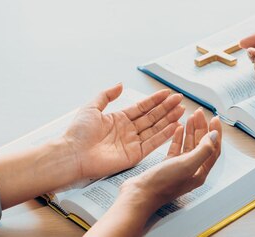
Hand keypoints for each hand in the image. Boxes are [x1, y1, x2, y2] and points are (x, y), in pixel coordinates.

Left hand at [63, 84, 184, 178]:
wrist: (73, 154)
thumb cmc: (77, 133)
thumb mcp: (92, 107)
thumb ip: (107, 95)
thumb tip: (120, 84)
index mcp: (118, 119)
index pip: (142, 108)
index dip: (155, 100)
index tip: (167, 93)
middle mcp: (127, 131)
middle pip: (152, 117)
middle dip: (166, 108)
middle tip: (179, 99)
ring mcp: (132, 143)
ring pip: (155, 129)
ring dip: (169, 119)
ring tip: (181, 110)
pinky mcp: (134, 155)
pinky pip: (153, 144)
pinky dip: (164, 135)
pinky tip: (174, 126)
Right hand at [85, 109, 221, 236]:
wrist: (140, 193)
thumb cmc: (162, 183)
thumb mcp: (187, 165)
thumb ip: (203, 150)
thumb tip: (214, 136)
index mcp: (200, 172)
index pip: (213, 149)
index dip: (215, 133)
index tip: (214, 118)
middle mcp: (191, 170)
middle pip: (201, 145)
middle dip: (202, 128)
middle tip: (199, 113)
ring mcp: (179, 168)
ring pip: (189, 145)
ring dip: (191, 130)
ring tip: (191, 117)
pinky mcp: (167, 166)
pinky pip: (176, 149)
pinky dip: (178, 137)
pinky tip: (178, 128)